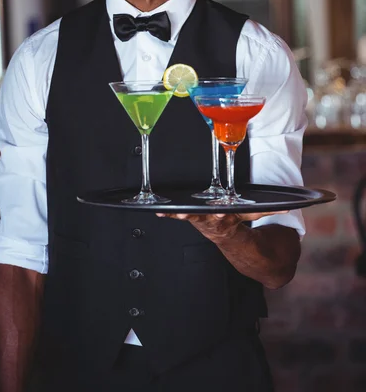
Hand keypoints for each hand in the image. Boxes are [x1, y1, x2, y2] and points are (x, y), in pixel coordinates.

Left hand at [155, 211, 287, 244]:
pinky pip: (176, 216)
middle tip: (183, 212)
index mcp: (227, 220)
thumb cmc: (241, 220)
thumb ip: (270, 210)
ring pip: (186, 217)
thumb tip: (290, 206)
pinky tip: (157, 210)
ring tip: (165, 210)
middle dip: (191, 215)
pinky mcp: (190, 217)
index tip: (218, 213)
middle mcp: (211, 221)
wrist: (233, 241)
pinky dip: (167, 213)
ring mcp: (199, 221)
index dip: (219, 215)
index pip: (223, 217)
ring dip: (176, 214)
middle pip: (200, 217)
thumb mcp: (255, 213)